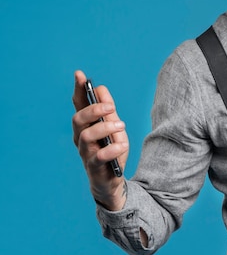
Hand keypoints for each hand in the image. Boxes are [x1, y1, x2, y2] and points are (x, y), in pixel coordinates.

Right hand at [72, 70, 128, 210]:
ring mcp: (86, 153)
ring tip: (121, 126)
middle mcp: (81, 139)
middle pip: (78, 119)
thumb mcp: (114, 127)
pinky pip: (99, 158)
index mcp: (86, 126)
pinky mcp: (94, 168)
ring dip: (104, 128)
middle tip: (110, 107)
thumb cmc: (112, 151)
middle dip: (93, 109)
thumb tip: (101, 88)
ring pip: (85, 136)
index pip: (79, 106)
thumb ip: (108, 109)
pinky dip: (111, 150)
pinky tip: (120, 145)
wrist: (113, 180)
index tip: (80, 74)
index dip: (78, 90)